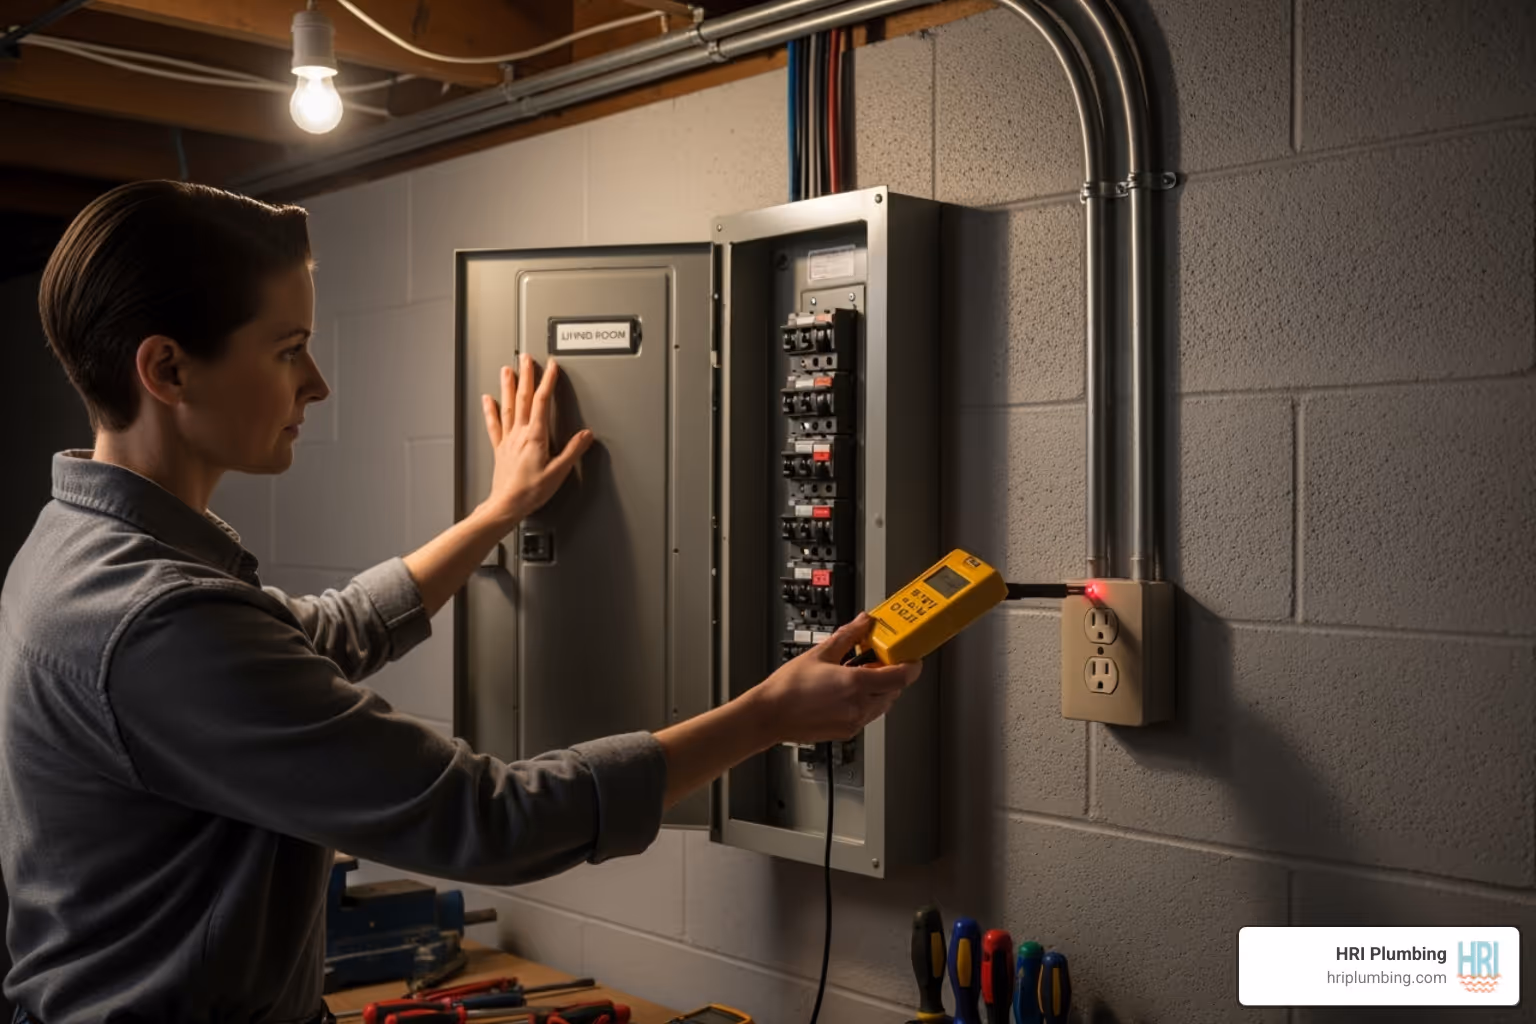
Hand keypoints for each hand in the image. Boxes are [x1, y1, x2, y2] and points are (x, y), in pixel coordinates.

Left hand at [479, 354, 593, 526]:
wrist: (506, 505)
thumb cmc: (530, 492)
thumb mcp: (559, 472)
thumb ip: (573, 451)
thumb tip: (585, 435)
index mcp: (535, 437)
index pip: (543, 402)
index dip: (548, 382)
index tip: (552, 367)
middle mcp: (519, 434)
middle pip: (523, 398)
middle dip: (527, 376)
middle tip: (527, 358)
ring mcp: (508, 440)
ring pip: (507, 406)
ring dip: (508, 386)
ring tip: (508, 370)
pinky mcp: (500, 448)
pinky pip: (494, 424)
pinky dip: (490, 410)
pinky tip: (487, 400)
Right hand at [750, 613, 921, 742]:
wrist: (770, 715)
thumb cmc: (788, 688)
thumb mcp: (820, 653)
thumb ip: (848, 635)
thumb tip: (863, 622)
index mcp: (856, 684)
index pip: (901, 676)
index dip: (911, 666)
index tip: (911, 658)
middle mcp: (859, 706)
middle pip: (894, 690)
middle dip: (892, 675)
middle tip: (879, 661)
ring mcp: (854, 721)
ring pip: (883, 705)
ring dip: (880, 690)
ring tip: (859, 675)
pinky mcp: (846, 731)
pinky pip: (868, 715)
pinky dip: (866, 702)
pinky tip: (847, 692)